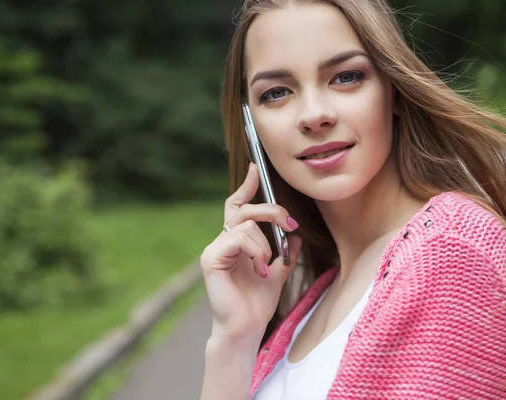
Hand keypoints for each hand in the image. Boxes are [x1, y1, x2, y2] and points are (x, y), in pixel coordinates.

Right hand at [199, 162, 302, 341]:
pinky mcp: (211, 258)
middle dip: (271, 211)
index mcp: (235, 242)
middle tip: (290, 224)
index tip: (256, 169)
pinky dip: (256, 251)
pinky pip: (239, 238)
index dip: (247, 187)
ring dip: (265, 242)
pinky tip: (260, 270)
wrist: (246, 329)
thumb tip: (294, 235)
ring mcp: (214, 249)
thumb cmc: (256, 304)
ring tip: (267, 266)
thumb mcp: (277, 273)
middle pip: (244, 209)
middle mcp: (221, 242)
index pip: (237, 206)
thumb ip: (284, 253)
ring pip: (245, 224)